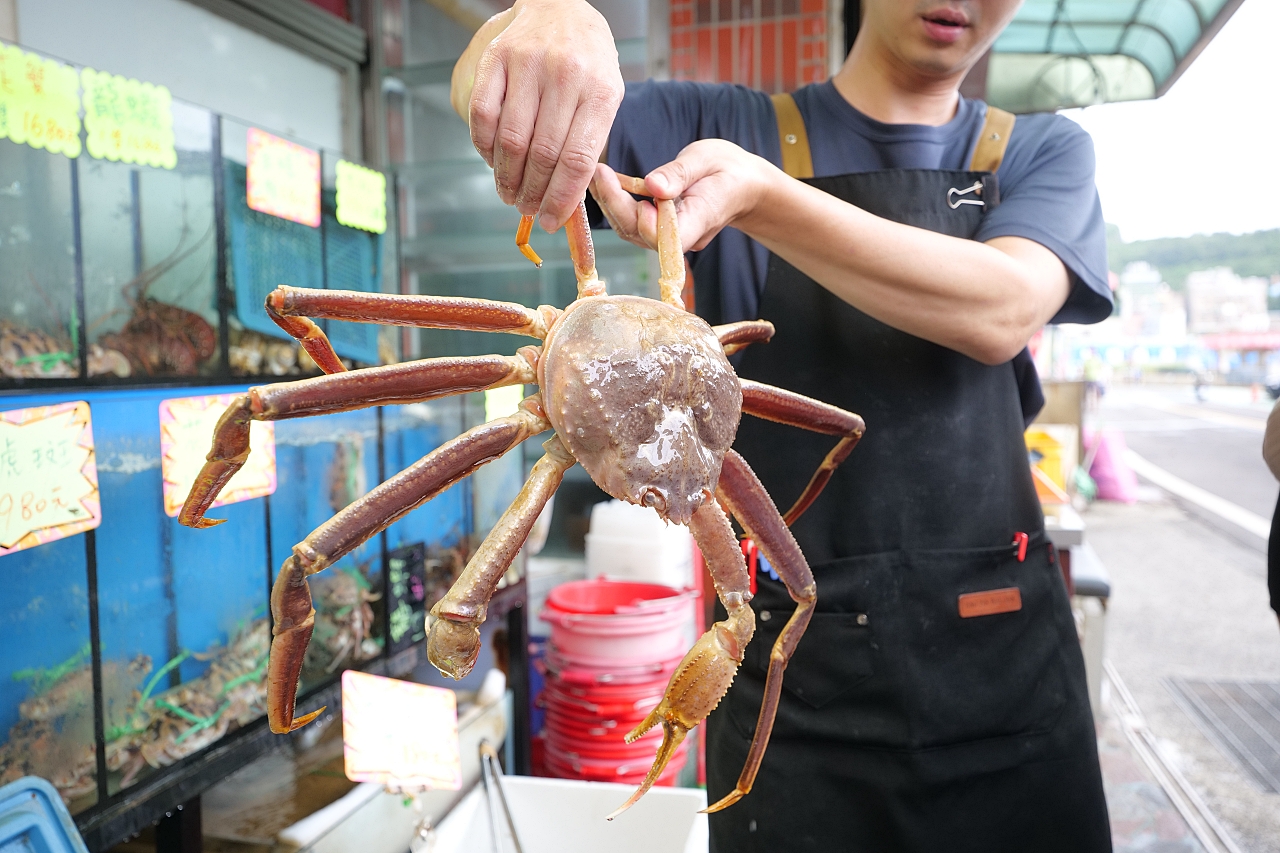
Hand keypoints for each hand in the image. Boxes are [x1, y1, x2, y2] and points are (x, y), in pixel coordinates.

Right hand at [453, 0, 623, 230]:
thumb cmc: (587, 61)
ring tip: (509, 193)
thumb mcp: (605, 96)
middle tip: (526, 209)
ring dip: (506, 177)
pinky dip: (484, 147)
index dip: (560, 198)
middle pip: (543, 154)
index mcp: (601, 91)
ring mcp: (529, 64)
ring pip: (511, 139)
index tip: (550, 220)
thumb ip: (588, 143)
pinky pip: (484, 114)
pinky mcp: (497, 57)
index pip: (578, 160)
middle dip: (532, 192)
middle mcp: (566, 75)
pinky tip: (491, 160)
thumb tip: (562, 200)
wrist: (561, 6)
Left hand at [589, 140, 778, 251]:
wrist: (740, 186)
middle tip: (599, 172)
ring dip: (610, 203)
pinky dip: (616, 203)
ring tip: (597, 174)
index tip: (622, 185)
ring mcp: (668, 237)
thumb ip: (678, 174)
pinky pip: (632, 223)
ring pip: (631, 229)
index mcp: (700, 218)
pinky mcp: (658, 231)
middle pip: (640, 232)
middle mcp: (682, 236)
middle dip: (615, 203)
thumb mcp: (706, 159)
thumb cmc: (727, 170)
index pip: (665, 235)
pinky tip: (604, 182)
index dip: (642, 218)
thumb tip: (652, 185)